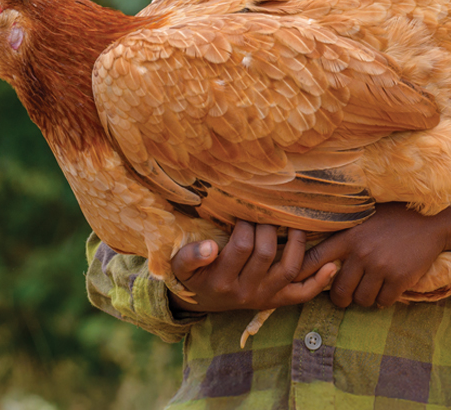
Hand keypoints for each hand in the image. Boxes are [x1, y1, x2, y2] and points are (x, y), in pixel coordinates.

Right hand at [169, 221, 337, 313]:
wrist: (200, 302)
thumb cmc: (191, 276)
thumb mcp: (181, 266)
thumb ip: (191, 256)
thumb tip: (211, 246)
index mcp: (222, 280)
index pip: (242, 246)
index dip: (245, 224)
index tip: (244, 210)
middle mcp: (247, 291)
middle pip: (266, 253)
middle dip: (267, 227)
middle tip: (266, 211)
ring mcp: (265, 297)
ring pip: (289, 269)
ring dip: (296, 244)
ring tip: (296, 223)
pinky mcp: (277, 301)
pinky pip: (303, 295)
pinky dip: (320, 281)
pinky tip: (331, 264)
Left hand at [298, 202, 450, 308]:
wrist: (426, 224)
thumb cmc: (390, 219)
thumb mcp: (361, 219)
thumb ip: (342, 233)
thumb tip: (310, 239)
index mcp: (347, 237)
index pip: (316, 257)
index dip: (303, 272)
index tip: (293, 281)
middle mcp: (360, 253)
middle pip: (339, 289)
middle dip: (339, 298)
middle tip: (342, 297)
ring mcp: (380, 267)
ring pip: (361, 299)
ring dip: (363, 299)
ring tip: (366, 290)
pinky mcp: (399, 279)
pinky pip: (383, 302)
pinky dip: (382, 300)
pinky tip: (384, 291)